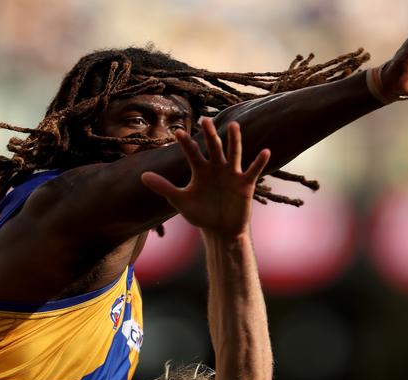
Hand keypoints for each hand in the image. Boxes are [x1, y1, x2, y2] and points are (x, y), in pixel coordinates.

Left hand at [141, 118, 269, 236]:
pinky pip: (254, 170)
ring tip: (233, 125)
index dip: (186, 143)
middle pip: (213, 147)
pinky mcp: (245, 184)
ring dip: (234, 140)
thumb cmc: (201, 214)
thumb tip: (142, 176)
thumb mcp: (180, 201)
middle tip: (204, 120)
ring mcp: (232, 174)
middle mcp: (217, 167)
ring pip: (233, 153)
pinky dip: (259, 162)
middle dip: (209, 134)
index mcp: (201, 170)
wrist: (220, 230)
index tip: (177, 132)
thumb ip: (164, 187)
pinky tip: (265, 151)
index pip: (192, 152)